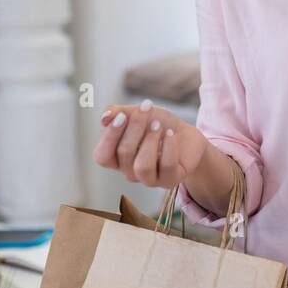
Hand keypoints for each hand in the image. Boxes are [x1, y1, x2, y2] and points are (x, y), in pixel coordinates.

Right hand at [93, 98, 209, 188]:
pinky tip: (171, 134)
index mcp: (117, 159)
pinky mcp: (170, 179)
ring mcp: (150, 179)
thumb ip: (118, 113)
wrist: (185, 134)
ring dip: (151, 140)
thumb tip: (104, 117)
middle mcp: (130, 172)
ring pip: (143, 167)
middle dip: (135, 126)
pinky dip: (169, 146)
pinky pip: (166, 167)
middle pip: (124, 154)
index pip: (102, 156)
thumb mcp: (136, 113)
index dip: (110, 136)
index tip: (123, 115)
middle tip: (146, 108)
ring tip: (158, 125)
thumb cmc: (157, 124)